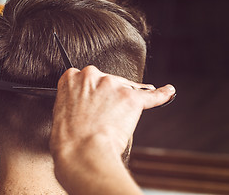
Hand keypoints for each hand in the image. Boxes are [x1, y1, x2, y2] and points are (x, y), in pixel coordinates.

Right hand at [50, 66, 174, 194]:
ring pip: (125, 88)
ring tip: (119, 121)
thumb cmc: (69, 140)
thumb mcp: (61, 112)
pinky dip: (160, 95)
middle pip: (106, 80)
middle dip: (107, 95)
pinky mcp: (131, 97)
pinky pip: (151, 95)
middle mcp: (91, 76)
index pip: (86, 78)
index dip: (91, 92)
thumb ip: (74, 101)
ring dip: (124, 102)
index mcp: (71, 78)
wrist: (82, 152)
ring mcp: (112, 85)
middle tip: (104, 115)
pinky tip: (167, 91)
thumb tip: (84, 106)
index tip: (93, 100)